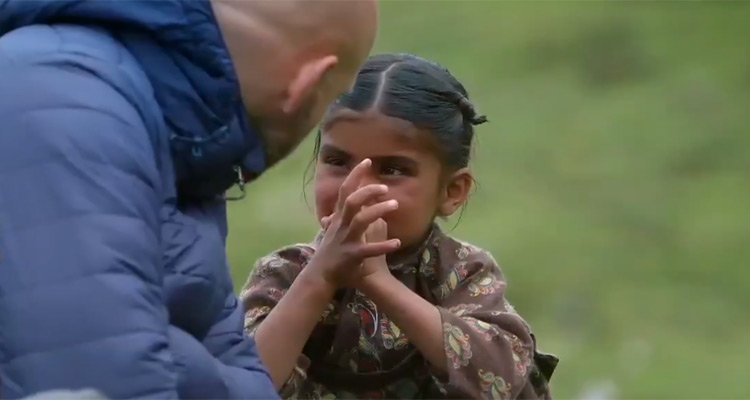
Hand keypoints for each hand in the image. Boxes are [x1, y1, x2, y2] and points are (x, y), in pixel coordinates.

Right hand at [305, 159, 400, 287]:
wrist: (321, 276)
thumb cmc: (330, 252)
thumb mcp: (332, 231)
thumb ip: (336, 217)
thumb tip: (337, 206)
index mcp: (338, 218)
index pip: (345, 191)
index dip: (355, 175)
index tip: (367, 161)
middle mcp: (341, 226)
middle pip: (352, 202)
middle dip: (368, 191)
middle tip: (385, 187)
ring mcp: (346, 240)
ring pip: (361, 221)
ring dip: (378, 211)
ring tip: (395, 204)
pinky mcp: (352, 255)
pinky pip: (369, 250)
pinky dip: (383, 246)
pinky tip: (397, 242)